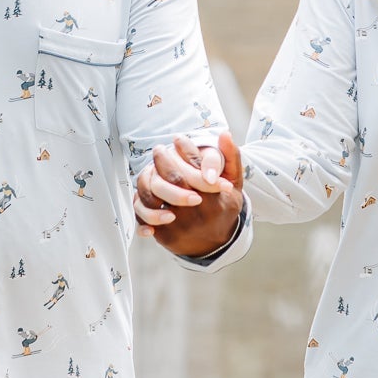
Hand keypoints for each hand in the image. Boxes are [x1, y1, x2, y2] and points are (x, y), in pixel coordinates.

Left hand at [134, 133, 243, 257]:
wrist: (216, 244)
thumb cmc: (223, 207)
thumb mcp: (234, 184)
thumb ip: (231, 158)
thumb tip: (225, 134)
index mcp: (214, 199)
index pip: (196, 167)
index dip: (185, 149)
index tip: (178, 139)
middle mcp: (197, 213)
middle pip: (173, 180)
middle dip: (163, 160)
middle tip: (160, 149)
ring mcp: (179, 225)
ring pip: (154, 196)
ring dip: (149, 178)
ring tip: (151, 168)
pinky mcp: (166, 235)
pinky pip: (146, 218)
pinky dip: (144, 205)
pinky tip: (148, 194)